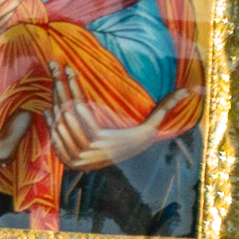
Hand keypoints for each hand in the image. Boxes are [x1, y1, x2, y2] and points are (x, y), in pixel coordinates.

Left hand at [45, 70, 175, 169]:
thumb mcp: (151, 127)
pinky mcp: (68, 162)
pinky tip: (49, 110)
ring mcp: (75, 158)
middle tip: (52, 66)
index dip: (74, 85)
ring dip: (54, 102)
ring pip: (58, 125)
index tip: (69, 67)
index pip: (81, 106)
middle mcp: (86, 151)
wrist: (127, 173)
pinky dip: (51, 125)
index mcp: (102, 140)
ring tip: (53, 82)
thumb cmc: (138, 143)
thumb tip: (189, 90)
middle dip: (58, 87)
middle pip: (65, 113)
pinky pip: (55, 140)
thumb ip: (166, 107)